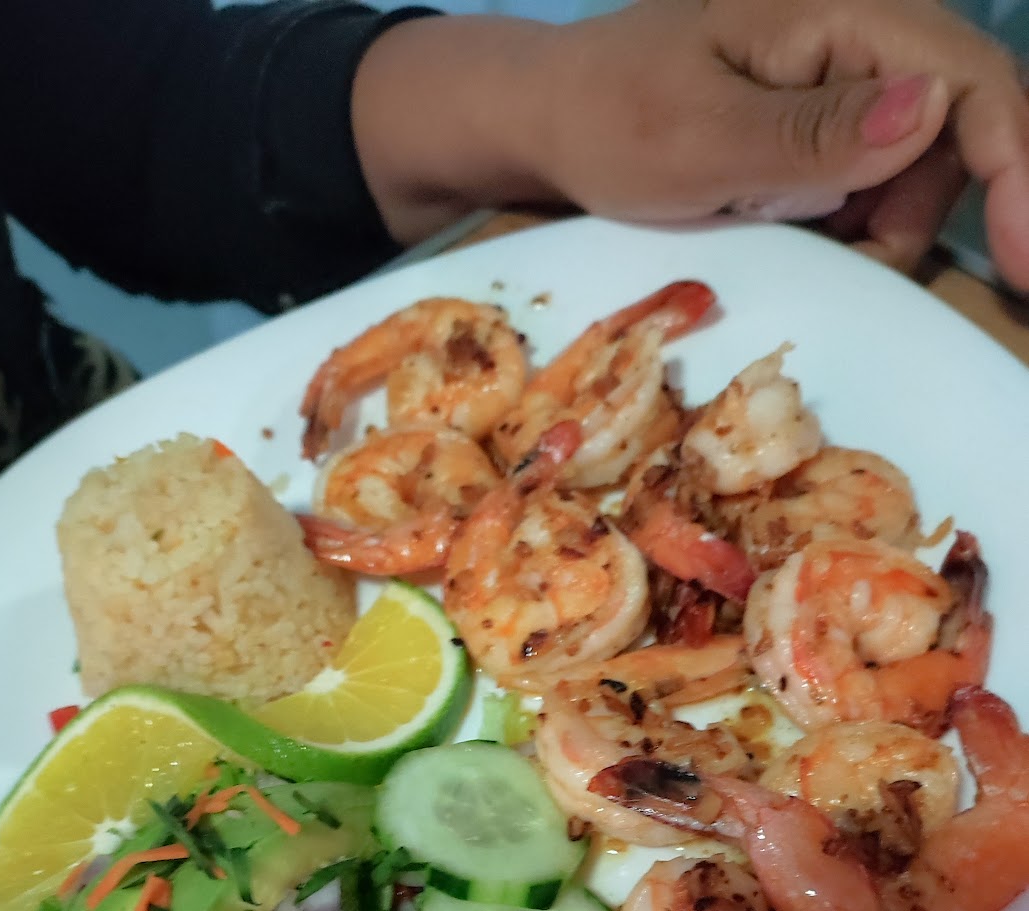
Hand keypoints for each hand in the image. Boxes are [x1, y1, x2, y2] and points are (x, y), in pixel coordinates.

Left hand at [353, 0, 1028, 287]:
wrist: (551, 118)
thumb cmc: (610, 122)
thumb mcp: (701, 141)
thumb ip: (815, 133)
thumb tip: (932, 110)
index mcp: (840, 12)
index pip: (971, 82)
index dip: (1018, 170)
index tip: (1025, 262)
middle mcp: (859, 34)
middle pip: (962, 130)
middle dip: (924, 210)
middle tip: (853, 258)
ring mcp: (844, 76)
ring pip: (922, 166)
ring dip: (883, 223)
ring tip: (801, 235)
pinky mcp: (824, 119)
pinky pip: (877, 177)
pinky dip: (854, 220)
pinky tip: (796, 225)